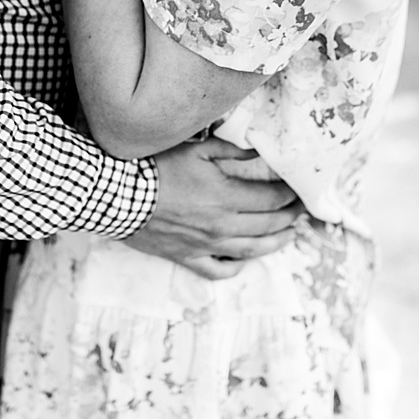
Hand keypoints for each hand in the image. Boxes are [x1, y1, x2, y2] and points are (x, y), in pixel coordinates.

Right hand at [125, 138, 303, 279]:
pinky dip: (235, 267)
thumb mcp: (197, 148)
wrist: (117, 196)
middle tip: (301, 211)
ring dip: (275, 243)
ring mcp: (205, 245)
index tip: (298, 190)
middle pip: (268, 225)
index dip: (290, 195)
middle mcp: (220, 225)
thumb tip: (256, 152)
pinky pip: (217, 270)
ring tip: (290, 236)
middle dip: (290, 218)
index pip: (271, 199)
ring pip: (251, 250)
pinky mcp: (186, 257)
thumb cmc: (156, 168)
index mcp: (226, 197)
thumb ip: (231, 152)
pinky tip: (244, 260)